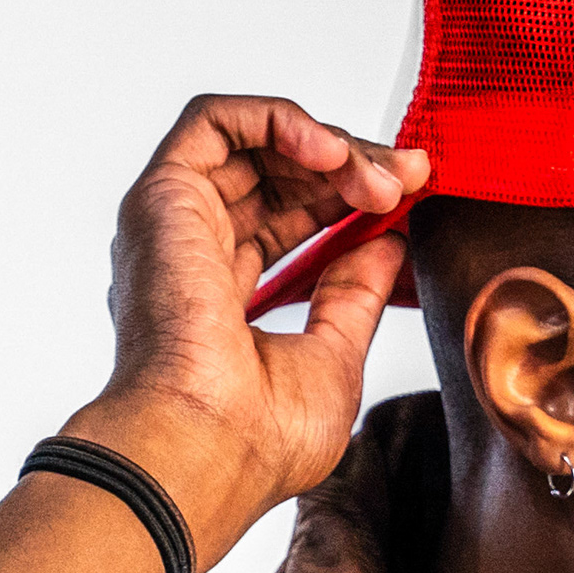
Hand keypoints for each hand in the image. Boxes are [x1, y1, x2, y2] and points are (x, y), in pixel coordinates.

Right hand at [76, 95, 429, 561]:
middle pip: (273, 176)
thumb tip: (386, 245)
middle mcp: (190, 256)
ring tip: (378, 180)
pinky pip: (215, 121)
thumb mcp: (335, 356)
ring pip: (251, 144)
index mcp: (220, 298)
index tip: (410, 194)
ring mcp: (173, 225)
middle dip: (351, 167)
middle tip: (409, 179)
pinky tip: (329, 153)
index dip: (347, 198)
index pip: (285, 221)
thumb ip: (353, 293)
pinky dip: (279, 120)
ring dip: (327, 147)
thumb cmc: (257, 439)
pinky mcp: (162, 197)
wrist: (209, 452)